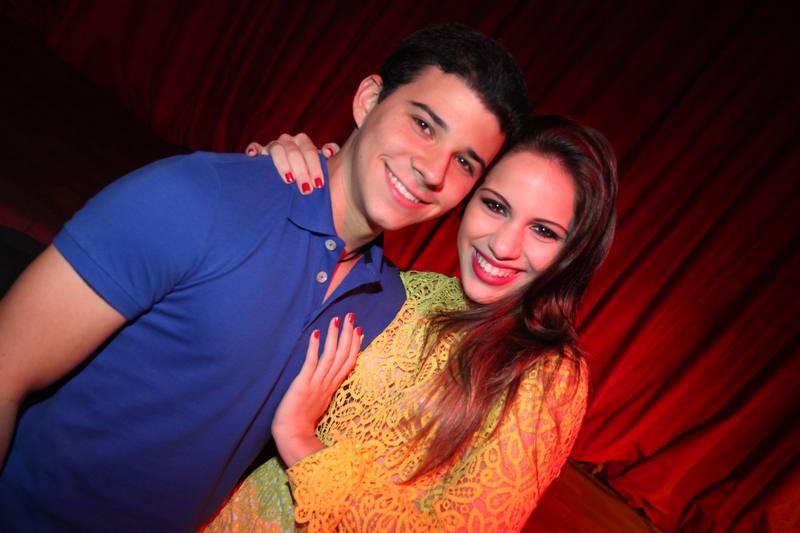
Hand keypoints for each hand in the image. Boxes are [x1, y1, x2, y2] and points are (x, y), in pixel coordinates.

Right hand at [244, 133, 340, 194]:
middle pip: (294, 152)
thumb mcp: (322, 165)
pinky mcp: (259, 152)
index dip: (315, 167)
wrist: (293, 182)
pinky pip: (254, 147)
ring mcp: (273, 146)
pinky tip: (254, 155)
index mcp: (303, 143)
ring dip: (283, 164)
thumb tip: (329, 151)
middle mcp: (288, 141)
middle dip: (302, 171)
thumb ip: (331, 152)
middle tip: (306, 190)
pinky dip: (254, 149)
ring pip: (277, 149)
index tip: (319, 184)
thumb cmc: (309, 174)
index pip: (310, 151)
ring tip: (289, 179)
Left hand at [272, 313, 361, 465]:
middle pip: (343, 356)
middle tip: (352, 317)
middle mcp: (327, 383)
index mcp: (333, 388)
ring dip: (334, 337)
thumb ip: (327, 390)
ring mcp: (316, 383)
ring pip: (330, 356)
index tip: (359, 331)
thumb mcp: (320, 404)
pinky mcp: (303, 384)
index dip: (354, 346)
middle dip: (348, 335)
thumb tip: (332, 379)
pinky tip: (316, 334)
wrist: (292, 436)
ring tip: (337, 320)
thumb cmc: (304, 423)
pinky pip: (310, 363)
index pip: (348, 363)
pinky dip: (314, 348)